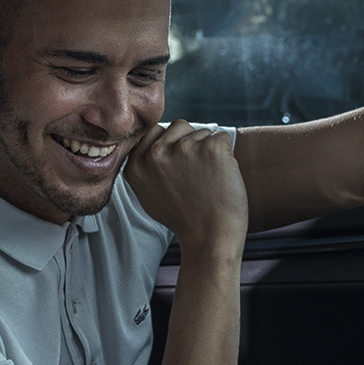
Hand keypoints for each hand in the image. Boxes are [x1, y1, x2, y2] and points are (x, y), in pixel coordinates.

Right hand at [124, 121, 247, 251]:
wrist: (210, 238)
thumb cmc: (184, 218)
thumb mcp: (148, 195)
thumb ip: (145, 167)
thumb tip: (152, 142)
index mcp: (136, 164)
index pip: (156, 130)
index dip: (171, 144)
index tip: (180, 165)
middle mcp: (155, 153)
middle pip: (179, 126)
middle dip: (190, 143)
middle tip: (195, 175)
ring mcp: (183, 148)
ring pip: (202, 132)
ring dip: (208, 151)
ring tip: (207, 180)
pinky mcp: (210, 148)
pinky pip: (222, 137)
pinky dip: (227, 155)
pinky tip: (221, 177)